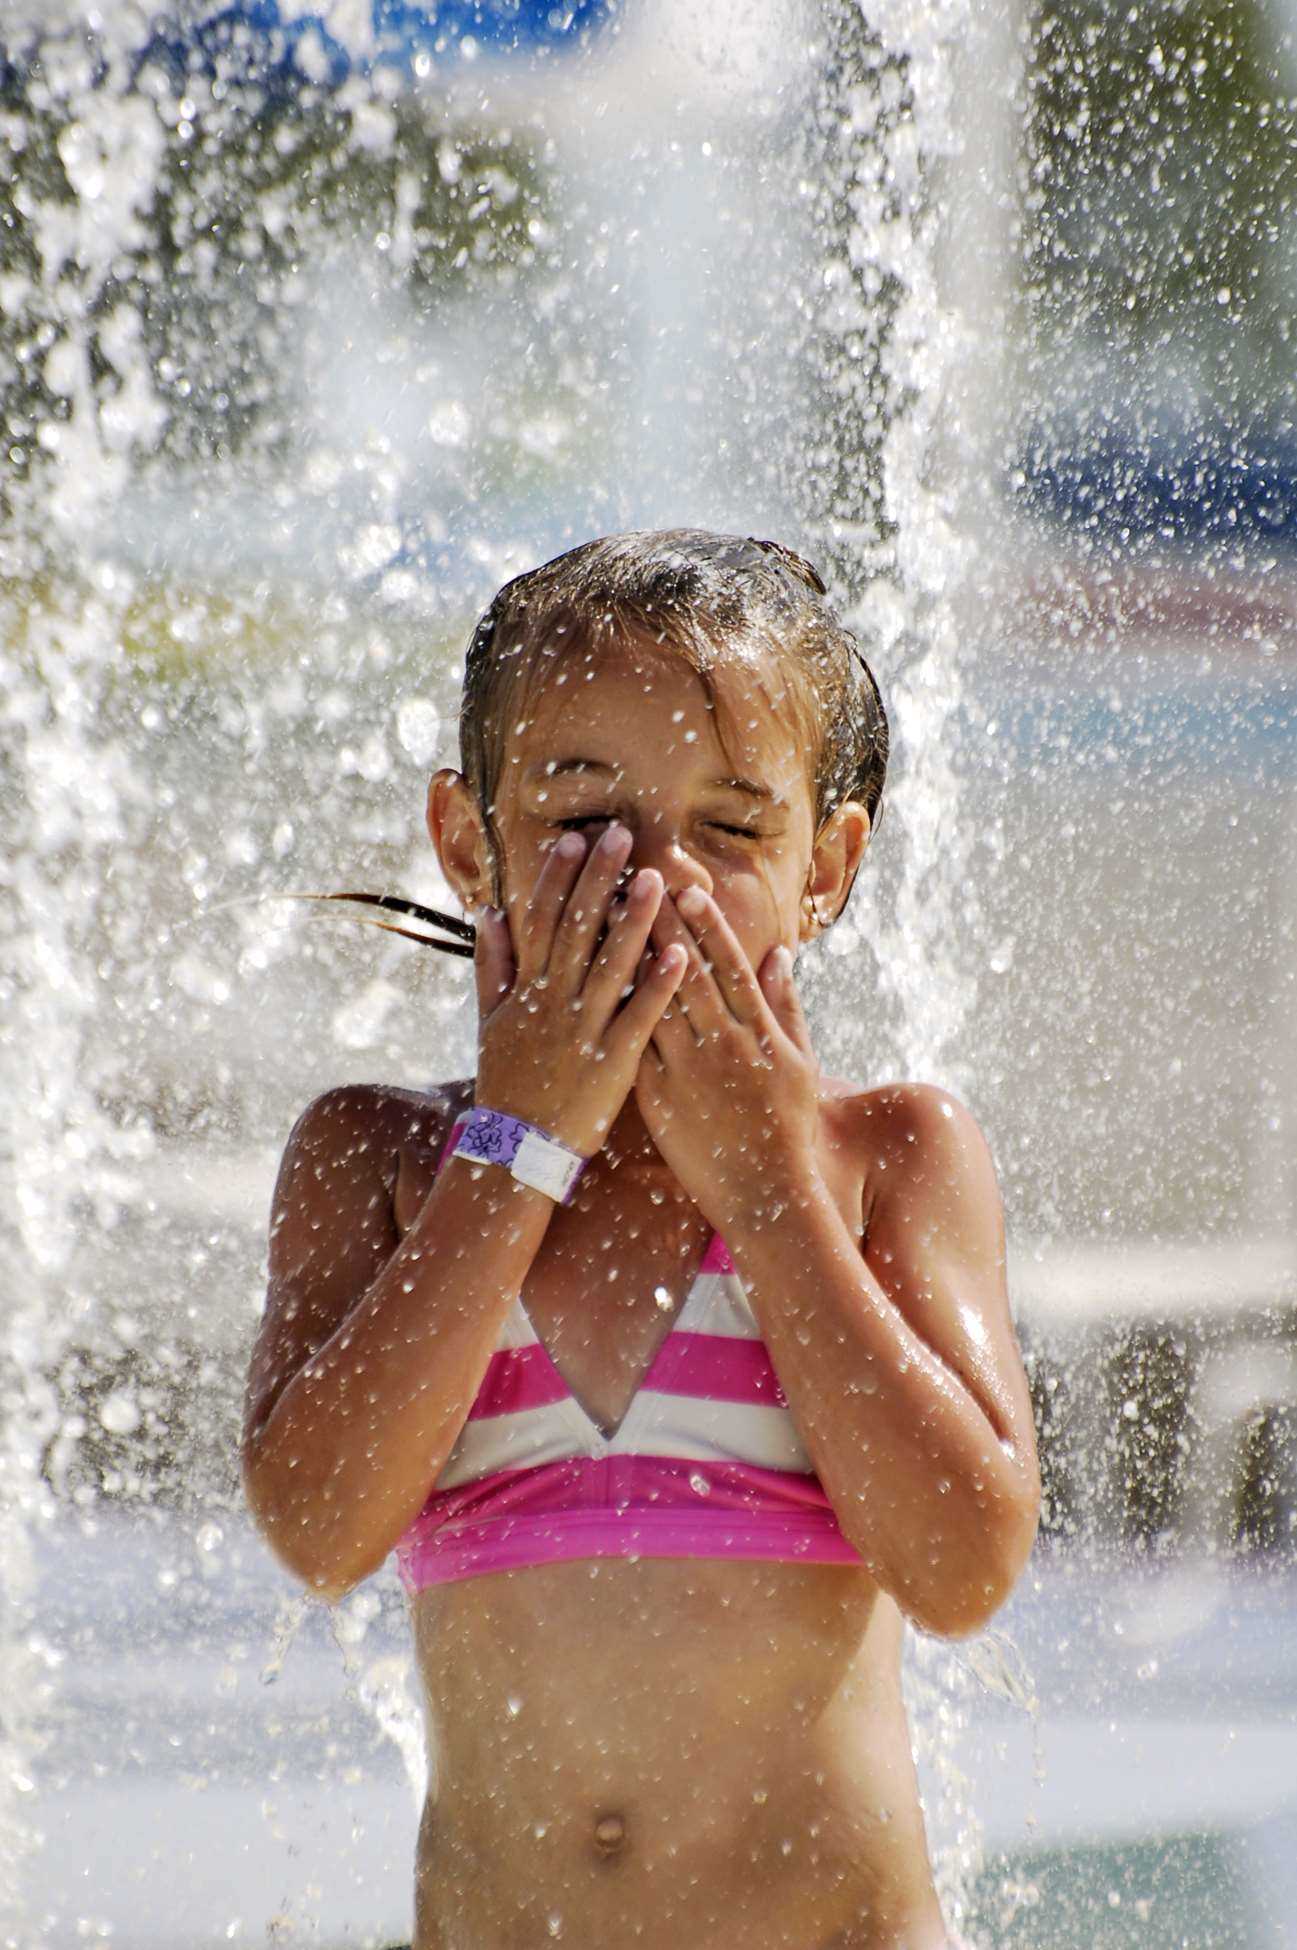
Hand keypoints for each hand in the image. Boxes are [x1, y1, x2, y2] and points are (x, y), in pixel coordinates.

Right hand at [473, 825, 686, 1157]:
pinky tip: (681, 953)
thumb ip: (492, 964)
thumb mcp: (490, 1020)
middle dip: (599, 880)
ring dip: (634, 921)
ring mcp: (582, 1030)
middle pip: (576, 929)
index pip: (540, 920)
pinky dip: (658, 985)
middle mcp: (552, 1002)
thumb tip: (487, 912)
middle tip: (622, 836)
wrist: (517, 1149)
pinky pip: (639, 1017)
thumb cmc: (507, 1082)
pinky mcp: (613, 1062)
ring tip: (658, 881)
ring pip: (610, 965)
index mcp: (525, 989)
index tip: (574, 840)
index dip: (555, 878)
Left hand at [633, 889, 822, 1226]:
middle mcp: (721, 1046)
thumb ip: (786, 1004)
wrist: (762, 1191)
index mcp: (757, 1033)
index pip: (729, 967)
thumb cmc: (787, 1125)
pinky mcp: (658, 1098)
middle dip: (660, 927)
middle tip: (635, 886)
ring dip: (628, 961)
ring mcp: (687, 1072)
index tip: (687, 890)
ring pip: (651, 1005)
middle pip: (685, 975)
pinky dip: (612, 1013)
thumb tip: (779, 953)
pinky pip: (630, 1047)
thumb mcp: (799, 1061)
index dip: (707, 927)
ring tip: (605, 924)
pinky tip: (590, 983)